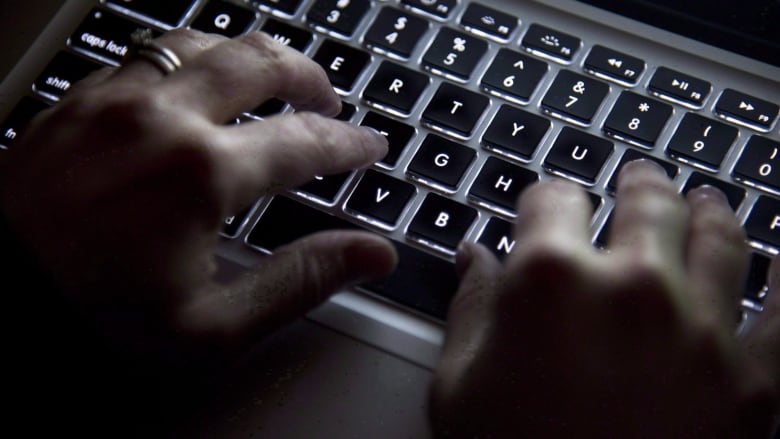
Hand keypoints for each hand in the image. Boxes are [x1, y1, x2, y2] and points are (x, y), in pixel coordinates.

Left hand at [0, 29, 395, 369]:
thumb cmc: (90, 323)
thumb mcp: (211, 328)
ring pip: (200, 43)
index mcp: (201, 173)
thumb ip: (300, 281)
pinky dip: (187, 61)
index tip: (370, 148)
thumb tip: (370, 254)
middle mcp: (158, 119)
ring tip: (270, 78)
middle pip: (259, 63)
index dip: (349, 144)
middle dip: (309, 77)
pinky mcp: (73, 102)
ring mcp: (110, 101)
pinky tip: (193, 84)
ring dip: (247, 56)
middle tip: (329, 100)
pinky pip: (144, 54)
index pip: (305, 141)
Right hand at [430, 161, 778, 437]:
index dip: (545, 198)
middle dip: (637, 183)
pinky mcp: (752, 382)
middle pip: (645, 201)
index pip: (551, 199)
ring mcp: (701, 330)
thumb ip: (469, 309)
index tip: (546, 205)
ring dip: (711, 210)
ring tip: (707, 201)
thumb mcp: (457, 387)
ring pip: (720, 236)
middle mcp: (632, 288)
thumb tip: (475, 258)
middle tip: (639, 177)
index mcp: (550, 282)